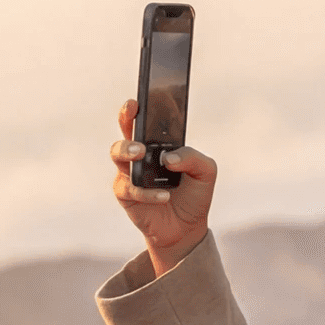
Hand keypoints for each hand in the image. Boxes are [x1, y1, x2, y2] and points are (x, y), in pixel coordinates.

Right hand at [110, 99, 216, 276]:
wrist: (187, 228)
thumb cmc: (194, 195)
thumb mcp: (206, 172)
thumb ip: (193, 157)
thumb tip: (170, 157)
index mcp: (159, 144)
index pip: (148, 120)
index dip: (142, 107)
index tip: (142, 96)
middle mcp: (141, 155)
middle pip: (125, 130)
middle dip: (126, 118)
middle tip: (133, 112)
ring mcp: (130, 173)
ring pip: (117, 153)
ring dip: (127, 149)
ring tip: (140, 152)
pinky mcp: (126, 195)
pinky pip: (129, 188)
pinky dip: (147, 191)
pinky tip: (163, 195)